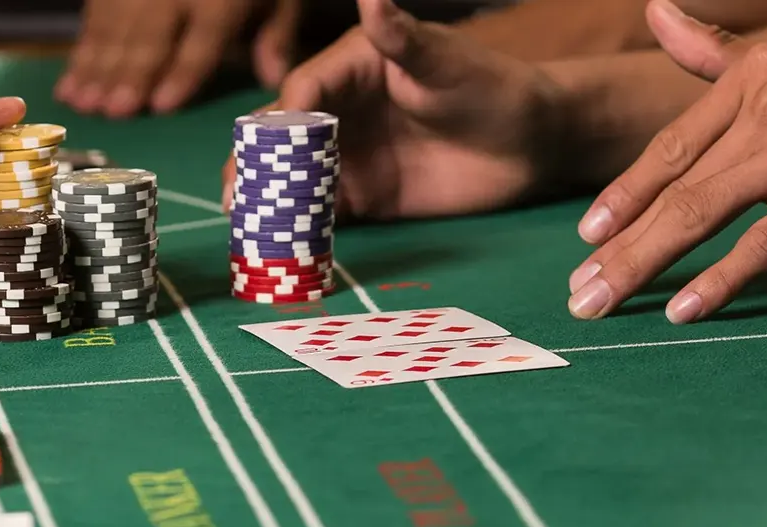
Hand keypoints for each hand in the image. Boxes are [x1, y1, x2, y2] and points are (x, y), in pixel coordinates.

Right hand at [57, 0, 300, 117]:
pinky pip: (93, 20)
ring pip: (113, 30)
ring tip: (84, 104)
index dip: (181, 73)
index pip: (200, 41)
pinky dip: (79, 53)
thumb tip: (275, 79)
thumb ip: (274, 33)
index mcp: (218, 0)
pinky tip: (68, 84)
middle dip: (130, 75)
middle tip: (113, 111)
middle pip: (150, 37)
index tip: (162, 104)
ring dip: (96, 69)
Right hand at [223, 0, 575, 220]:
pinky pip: (323, 213)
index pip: (304, 90)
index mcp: (351, 67)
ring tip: (247, 227)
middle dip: (256, 164)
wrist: (533, 144)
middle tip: (233, 195)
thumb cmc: (492, 87)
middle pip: (283, 136)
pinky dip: (300, 229)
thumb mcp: (445, 62)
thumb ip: (401, 37)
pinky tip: (281, 248)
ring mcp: (350, 156)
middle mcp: (340, 111)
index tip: (269, 145)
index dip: (283, 118)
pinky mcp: (367, 196)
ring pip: (293, 178)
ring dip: (268, 201)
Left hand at [567, 0, 766, 322]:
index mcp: (755, 72)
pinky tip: (683, 309)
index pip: (672, 144)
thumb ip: (717, 54)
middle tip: (579, 292)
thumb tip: (654, 13)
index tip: (587, 234)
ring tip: (605, 303)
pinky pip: (760, 244)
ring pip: (700, 213)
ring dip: (644, 264)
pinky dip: (718, 280)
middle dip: (619, 243)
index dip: (625, 193)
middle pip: (674, 184)